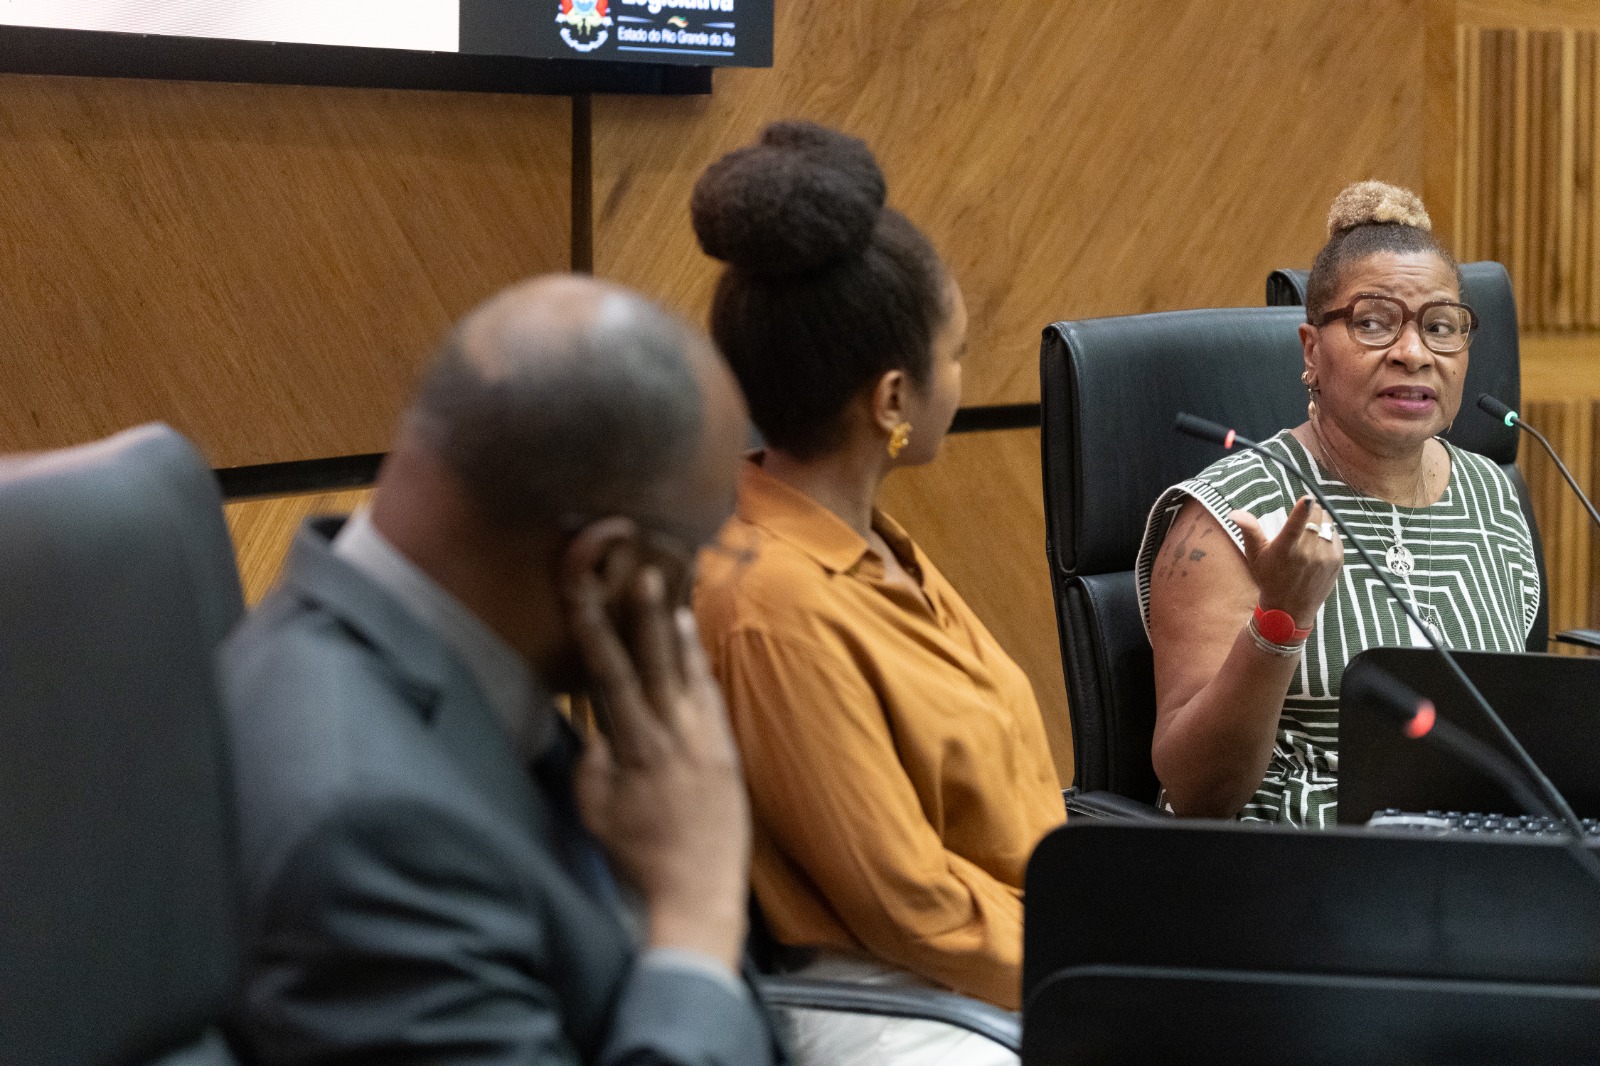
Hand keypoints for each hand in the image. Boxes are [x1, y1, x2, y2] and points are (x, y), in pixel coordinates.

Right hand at [564, 565, 750, 970]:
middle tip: (642, 571)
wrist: (699, 890)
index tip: (583, 589)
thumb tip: (594, 724)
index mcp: (634, 749)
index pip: (608, 676)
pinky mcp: (726, 748)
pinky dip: (699, 661)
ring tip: (668, 590)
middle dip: (645, 614)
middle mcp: (672, 735)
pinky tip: (692, 637)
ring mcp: (705, 739)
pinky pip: (710, 693)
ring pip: (687, 671)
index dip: (594, 629)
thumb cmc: (639, 855)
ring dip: (675, 629)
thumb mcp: (597, 812)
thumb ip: (593, 762)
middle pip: (655, 662)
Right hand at [1231, 495, 1342, 627]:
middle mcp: (1307, 554)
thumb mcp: (1255, 555)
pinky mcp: (1337, 561)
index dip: (1302, 510)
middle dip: (1310, 511)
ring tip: (1311, 529)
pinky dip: (1328, 532)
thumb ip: (1249, 530)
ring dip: (1320, 520)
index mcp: (1285, 550)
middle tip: (1303, 517)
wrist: (1290, 608)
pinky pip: (1335, 535)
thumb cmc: (1269, 578)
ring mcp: (1325, 557)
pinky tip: (1319, 542)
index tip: (1307, 498)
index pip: (1295, 526)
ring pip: (1328, 523)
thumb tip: (1234, 513)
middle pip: (1316, 516)